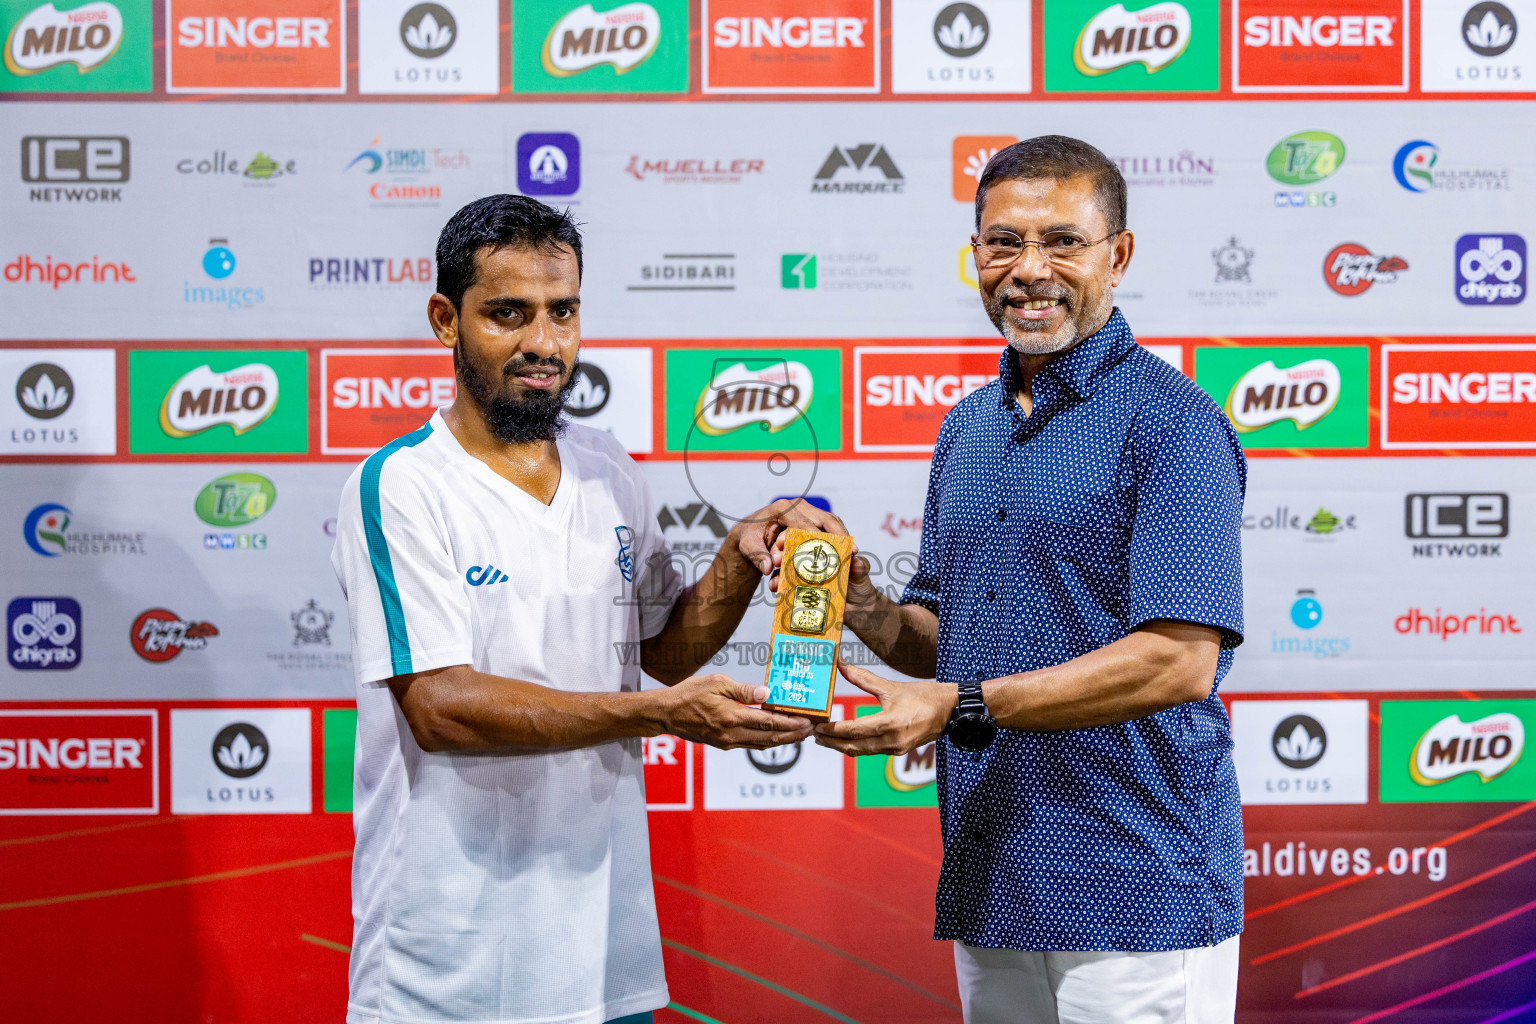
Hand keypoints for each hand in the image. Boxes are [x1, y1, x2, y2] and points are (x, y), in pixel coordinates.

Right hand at [661, 673, 812, 749]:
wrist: (666, 713)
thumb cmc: (689, 693)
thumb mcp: (716, 683)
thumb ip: (744, 690)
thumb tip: (767, 694)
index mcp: (731, 717)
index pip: (769, 722)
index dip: (791, 724)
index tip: (807, 722)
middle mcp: (731, 734)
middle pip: (770, 738)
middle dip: (793, 735)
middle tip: (811, 730)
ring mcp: (727, 742)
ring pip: (762, 744)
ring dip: (783, 740)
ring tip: (800, 735)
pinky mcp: (723, 744)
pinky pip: (751, 745)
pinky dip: (767, 741)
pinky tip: (776, 735)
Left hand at [733, 498, 864, 582]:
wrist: (751, 530)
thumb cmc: (750, 537)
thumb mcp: (748, 546)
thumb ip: (757, 556)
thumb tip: (767, 568)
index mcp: (782, 509)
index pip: (805, 523)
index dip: (819, 538)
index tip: (830, 551)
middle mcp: (797, 506)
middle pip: (825, 518)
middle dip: (840, 535)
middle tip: (853, 550)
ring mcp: (807, 510)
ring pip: (832, 520)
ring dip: (843, 536)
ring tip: (854, 552)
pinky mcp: (812, 517)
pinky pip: (831, 525)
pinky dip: (840, 536)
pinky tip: (847, 550)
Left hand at [812, 661, 955, 756]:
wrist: (950, 710)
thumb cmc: (923, 696)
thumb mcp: (892, 686)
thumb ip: (864, 678)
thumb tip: (842, 665)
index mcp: (889, 723)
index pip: (852, 730)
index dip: (832, 730)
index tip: (817, 725)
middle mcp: (891, 741)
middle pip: (852, 746)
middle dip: (831, 742)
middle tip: (813, 735)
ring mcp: (896, 749)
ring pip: (861, 751)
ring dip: (841, 746)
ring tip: (825, 739)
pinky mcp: (899, 751)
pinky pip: (871, 751)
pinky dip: (856, 746)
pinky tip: (846, 740)